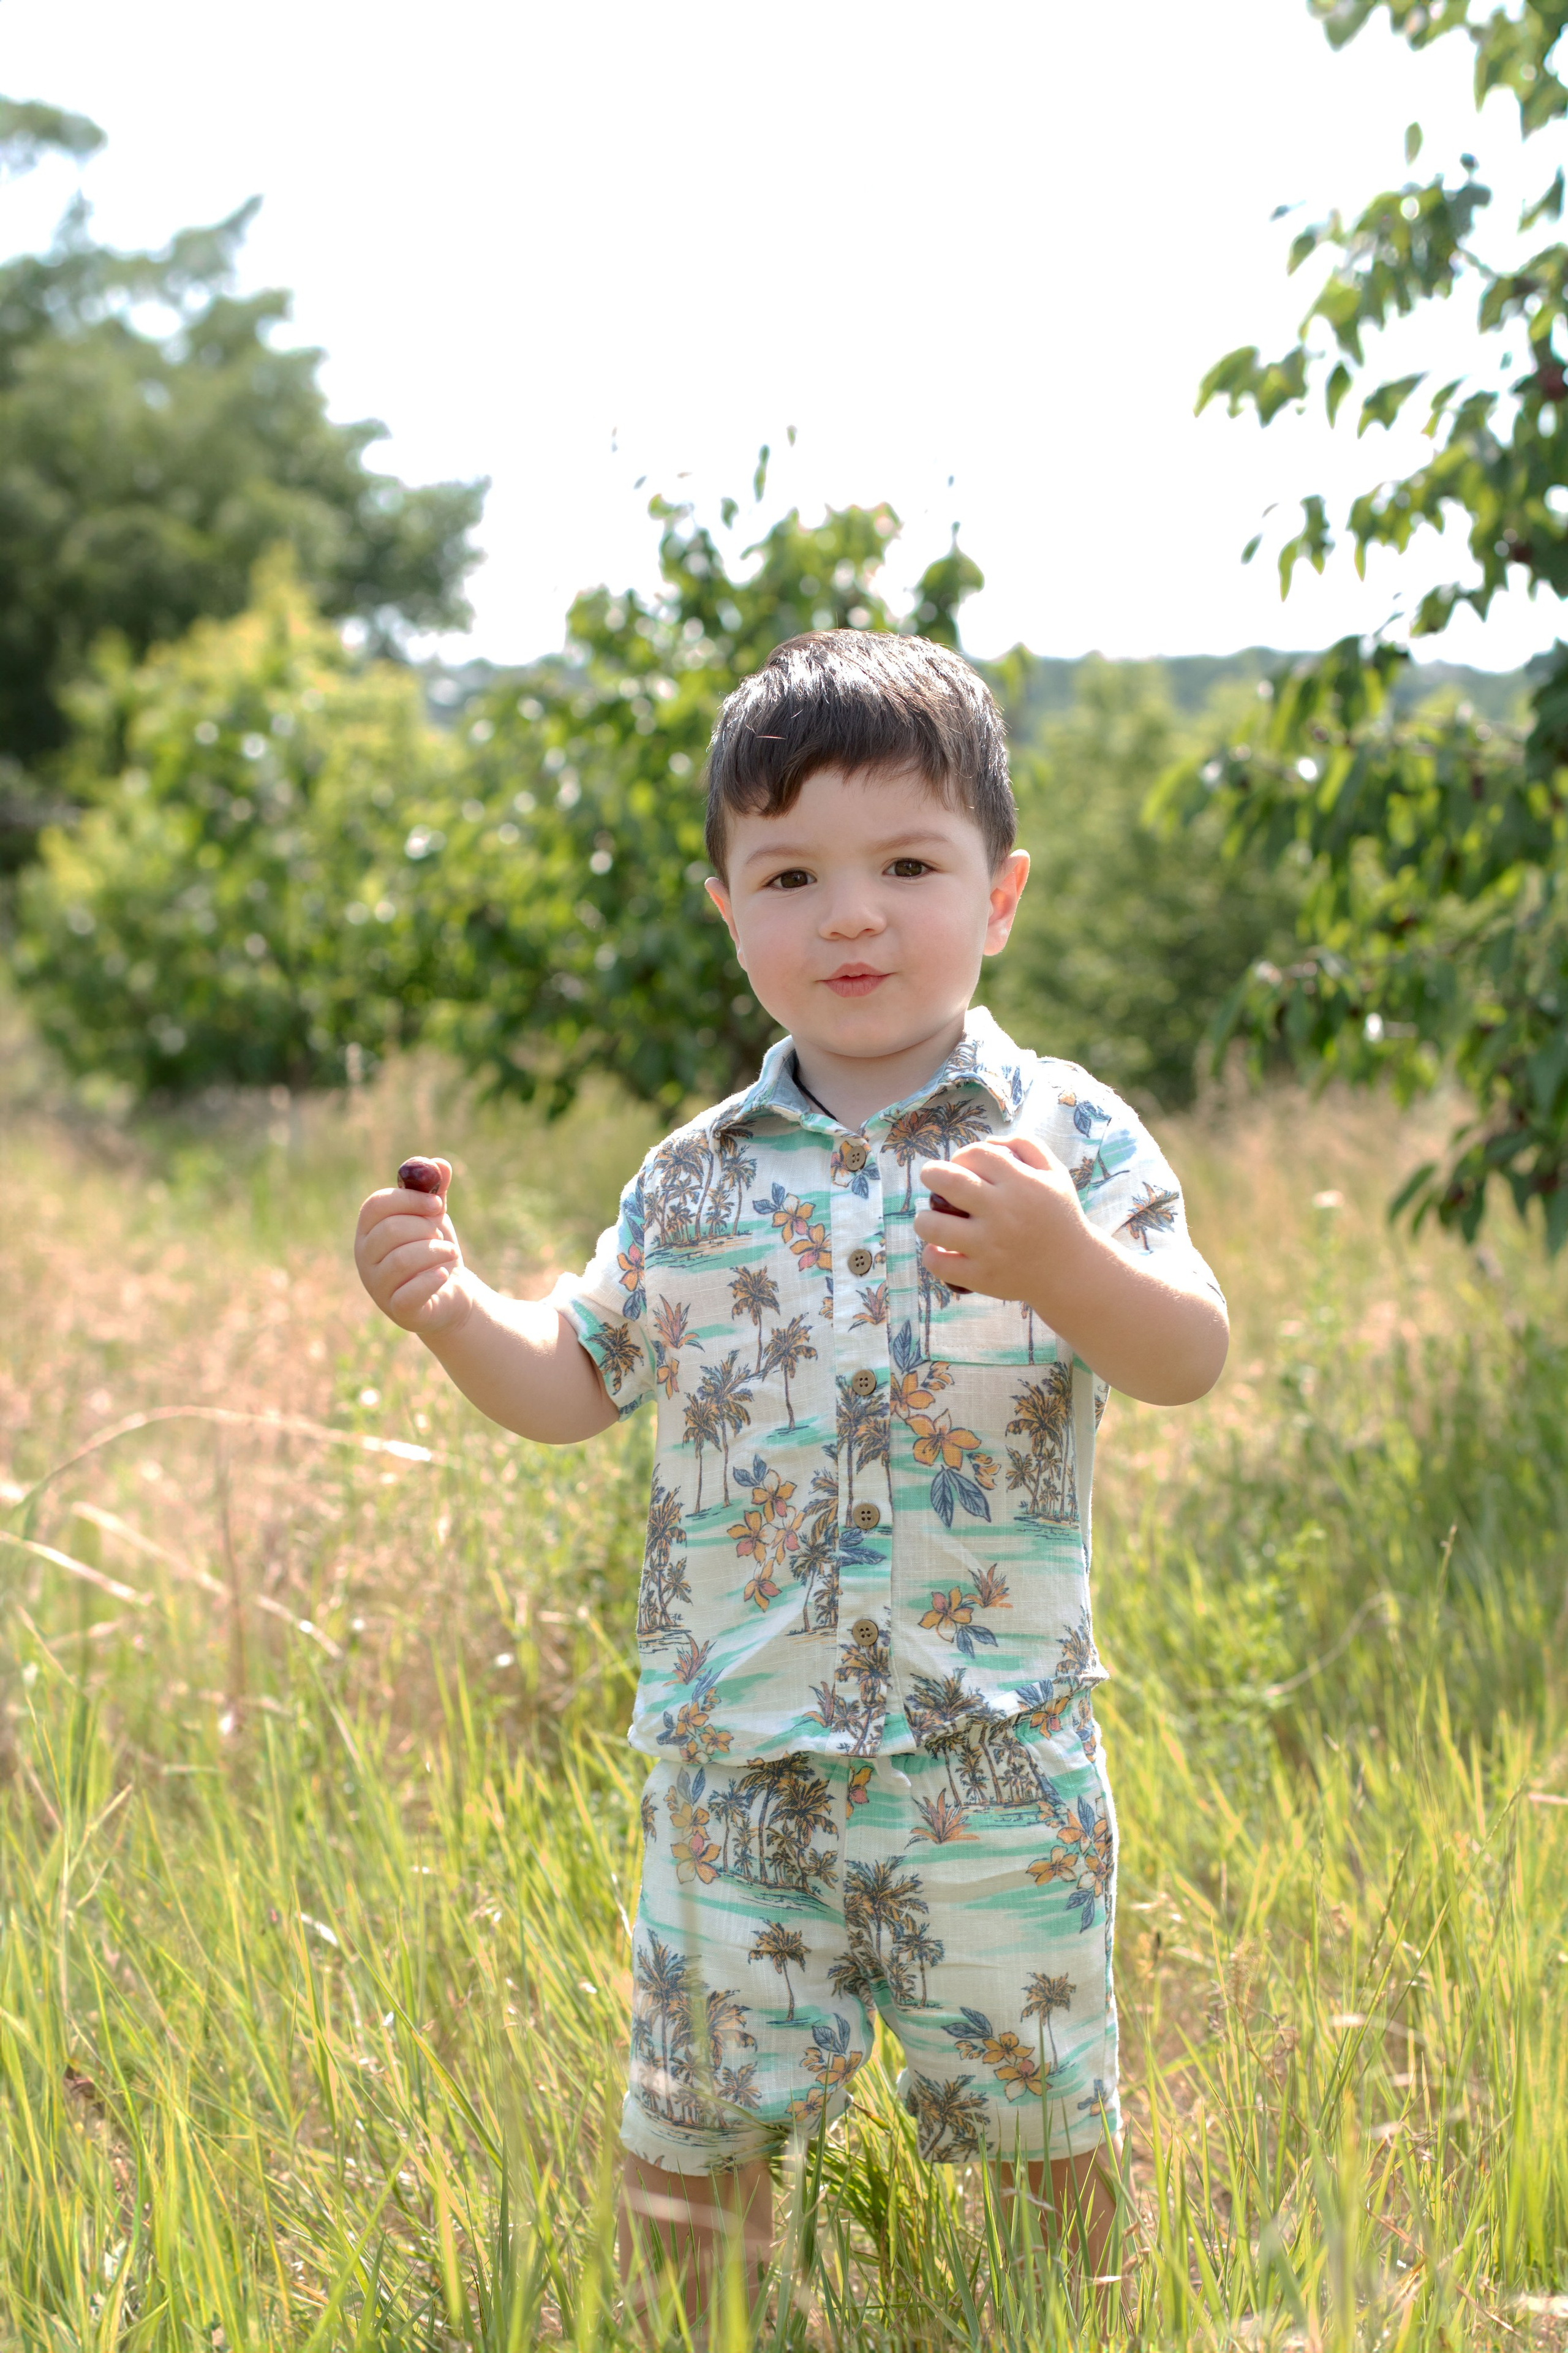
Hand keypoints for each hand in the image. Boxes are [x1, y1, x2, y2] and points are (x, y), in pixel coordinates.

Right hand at [354, 1156, 472, 1333]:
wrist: (452, 1293)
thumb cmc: (435, 1251)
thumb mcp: (435, 1219)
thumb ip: (436, 1192)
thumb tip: (440, 1163)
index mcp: (369, 1231)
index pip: (375, 1206)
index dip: (408, 1200)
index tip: (438, 1204)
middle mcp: (365, 1259)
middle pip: (390, 1231)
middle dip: (425, 1228)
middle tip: (442, 1234)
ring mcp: (377, 1287)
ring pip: (402, 1259)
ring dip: (435, 1251)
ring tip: (450, 1253)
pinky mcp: (397, 1310)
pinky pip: (410, 1291)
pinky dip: (432, 1278)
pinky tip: (445, 1274)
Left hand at [912, 1137, 1088, 1305]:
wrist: (1072, 1271)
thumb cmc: (1059, 1217)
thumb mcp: (1055, 1174)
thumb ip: (1025, 1146)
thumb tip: (987, 1141)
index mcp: (1021, 1184)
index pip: (974, 1154)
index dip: (961, 1155)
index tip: (962, 1166)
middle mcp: (1003, 1213)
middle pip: (947, 1181)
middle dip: (931, 1173)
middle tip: (932, 1179)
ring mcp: (989, 1247)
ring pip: (933, 1225)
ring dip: (925, 1218)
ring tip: (932, 1219)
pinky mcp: (982, 1276)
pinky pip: (938, 1263)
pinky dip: (932, 1254)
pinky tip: (939, 1248)